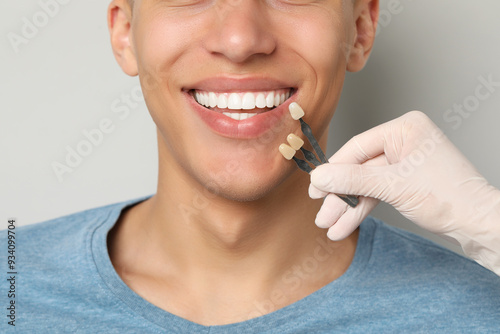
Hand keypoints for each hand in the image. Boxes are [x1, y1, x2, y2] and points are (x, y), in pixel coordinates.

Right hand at [309, 110, 499, 274]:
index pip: (358, 148)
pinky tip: (346, 225)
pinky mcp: (407, 180)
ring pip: (366, 184)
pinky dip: (362, 209)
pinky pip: (377, 192)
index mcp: (405, 129)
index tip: (315, 189)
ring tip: (330, 227)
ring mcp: (405, 161)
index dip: (334, 170)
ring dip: (348, 207)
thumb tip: (318, 177)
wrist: (480, 225)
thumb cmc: (449, 197)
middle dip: (340, 196)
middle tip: (322, 214)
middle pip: (360, 168)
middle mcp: (404, 141)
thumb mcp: (392, 186)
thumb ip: (352, 180)